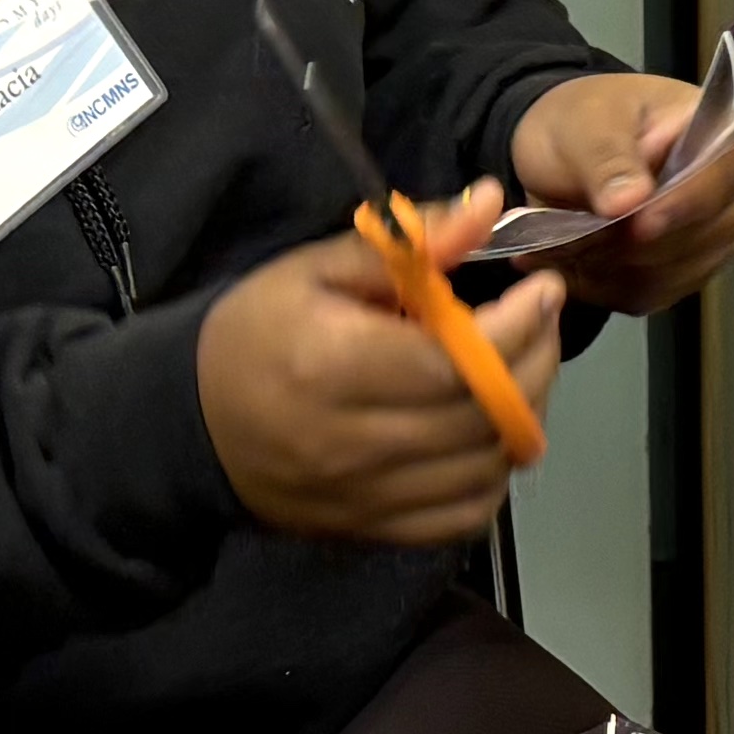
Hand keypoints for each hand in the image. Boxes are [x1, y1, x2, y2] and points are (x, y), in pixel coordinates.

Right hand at [194, 196, 562, 548]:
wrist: (190, 423)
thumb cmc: (256, 332)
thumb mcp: (317, 267)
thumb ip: (411, 241)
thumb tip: (490, 203)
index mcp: (334, 366)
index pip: (458, 364)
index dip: (516, 330)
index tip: (541, 292)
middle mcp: (353, 443)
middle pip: (482, 417)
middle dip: (534, 363)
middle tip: (543, 322)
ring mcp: (365, 497)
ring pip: (484, 468)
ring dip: (524, 415)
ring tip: (522, 367)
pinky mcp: (371, 530)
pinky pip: (461, 516)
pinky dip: (493, 474)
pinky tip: (490, 431)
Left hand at [507, 69, 733, 313]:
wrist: (568, 149)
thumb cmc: (588, 119)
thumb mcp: (587, 123)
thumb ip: (608, 157)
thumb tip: (628, 201)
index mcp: (731, 127)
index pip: (729, 171)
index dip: (688, 202)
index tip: (640, 224)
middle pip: (712, 232)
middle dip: (644, 242)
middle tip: (581, 233)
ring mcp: (719, 234)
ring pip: (681, 271)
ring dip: (621, 265)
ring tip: (567, 243)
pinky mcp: (689, 270)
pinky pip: (657, 293)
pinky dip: (611, 286)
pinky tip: (576, 263)